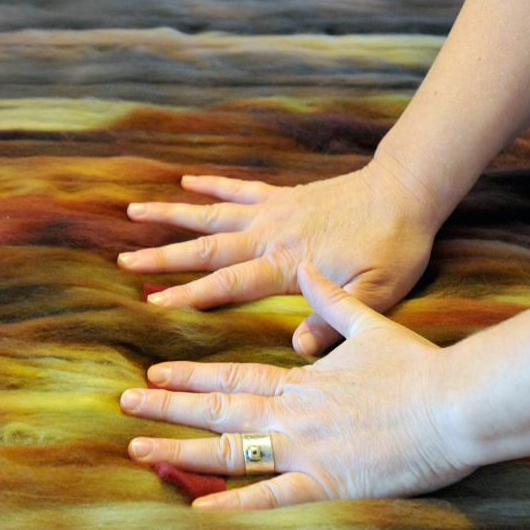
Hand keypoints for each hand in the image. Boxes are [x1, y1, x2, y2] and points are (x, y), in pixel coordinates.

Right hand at [117, 159, 440, 353]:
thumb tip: (298, 347)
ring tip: (132, 212)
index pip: (227, 283)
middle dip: (162, 256)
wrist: (406, 192)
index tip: (151, 302)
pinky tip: (185, 182)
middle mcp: (270, 235)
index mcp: (287, 264)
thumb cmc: (394, 246)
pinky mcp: (284, 195)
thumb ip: (336, 320)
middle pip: (206, 248)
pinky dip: (211, 185)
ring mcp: (274, 211)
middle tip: (123, 261)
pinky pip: (240, 188)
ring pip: (212, 214)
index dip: (188, 294)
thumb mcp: (378, 293)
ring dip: (172, 215)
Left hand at [119, 262, 473, 508]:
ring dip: (181, 449)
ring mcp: (305, 448)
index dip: (191, 375)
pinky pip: (272, 496)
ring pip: (230, 450)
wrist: (456, 403)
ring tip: (138, 447)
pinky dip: (234, 503)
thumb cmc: (418, 366)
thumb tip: (306, 272)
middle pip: (218, 409)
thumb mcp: (371, 323)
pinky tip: (198, 507)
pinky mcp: (327, 482)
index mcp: (302, 380)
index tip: (155, 371)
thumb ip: (332, 301)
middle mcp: (292, 414)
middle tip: (125, 403)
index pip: (233, 376)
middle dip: (168, 405)